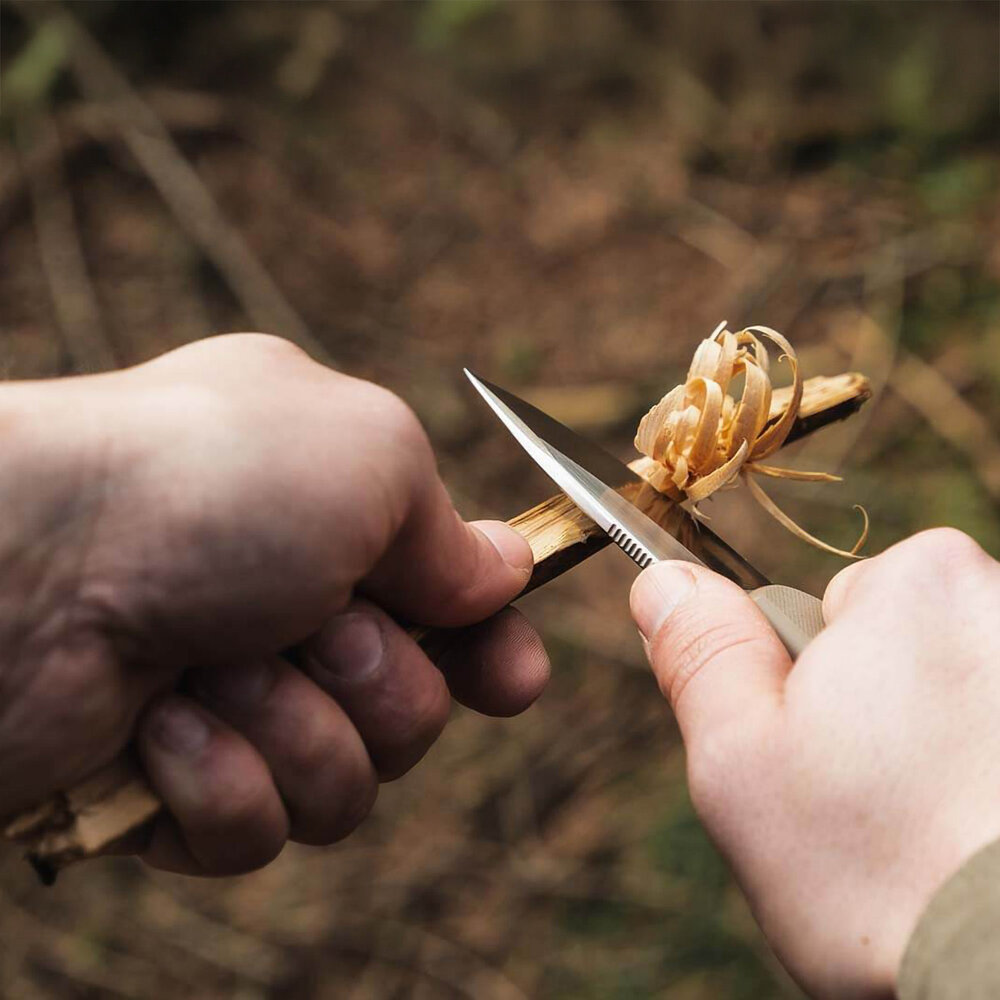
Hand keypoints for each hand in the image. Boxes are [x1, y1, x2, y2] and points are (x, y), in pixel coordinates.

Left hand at [0, 334, 548, 874]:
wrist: (18, 566)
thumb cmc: (207, 486)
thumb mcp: (371, 459)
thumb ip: (450, 533)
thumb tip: (503, 577)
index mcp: (334, 518)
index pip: (447, 603)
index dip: (492, 648)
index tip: (514, 681)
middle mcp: (287, 608)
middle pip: (415, 707)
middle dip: (381, 682)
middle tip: (319, 632)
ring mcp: (229, 698)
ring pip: (349, 782)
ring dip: (296, 728)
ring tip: (214, 670)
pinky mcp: (172, 785)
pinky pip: (260, 831)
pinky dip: (220, 781)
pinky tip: (160, 726)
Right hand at [630, 528, 999, 998]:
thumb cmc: (879, 872)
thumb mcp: (742, 756)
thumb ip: (701, 652)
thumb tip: (662, 581)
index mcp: (921, 580)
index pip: (828, 609)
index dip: (804, 689)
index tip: (820, 757)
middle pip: (898, 650)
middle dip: (871, 717)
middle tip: (870, 808)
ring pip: (950, 700)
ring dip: (929, 755)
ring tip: (928, 840)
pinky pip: (990, 737)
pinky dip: (979, 781)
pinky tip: (971, 844)